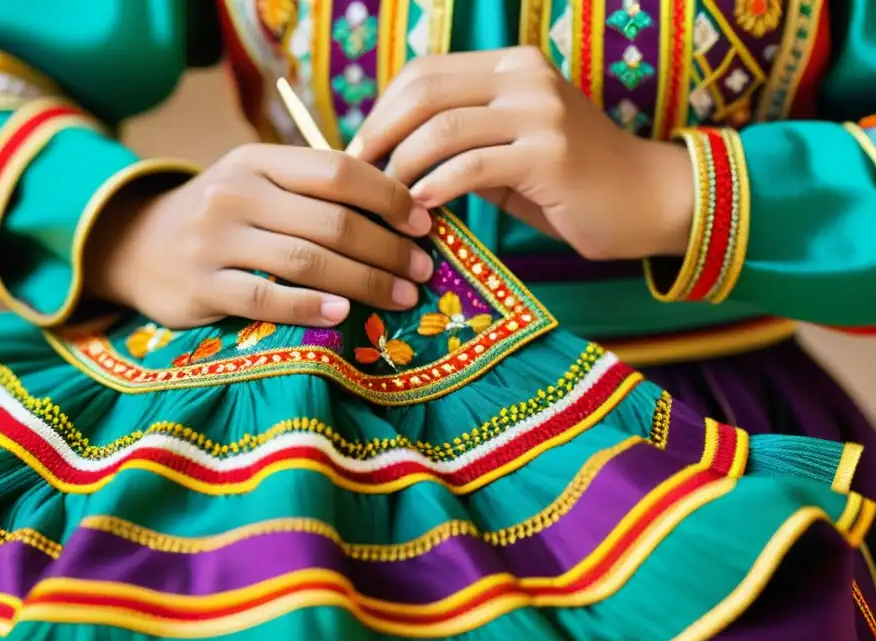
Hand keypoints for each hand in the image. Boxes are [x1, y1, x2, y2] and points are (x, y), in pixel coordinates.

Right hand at [84, 144, 432, 327]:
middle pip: (331, 220)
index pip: (337, 171)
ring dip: (364, 281)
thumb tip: (400, 210)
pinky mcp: (201, 285)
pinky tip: (342, 315)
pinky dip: (308, 307)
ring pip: (305, 260)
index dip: (389, 197)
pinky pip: (264, 298)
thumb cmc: (221, 217)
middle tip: (422, 272)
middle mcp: (236, 193)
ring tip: (400, 297)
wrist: (136, 245)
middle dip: (388, 249)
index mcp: (259, 160)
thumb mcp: (257, 184)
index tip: (424, 224)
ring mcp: (214, 240)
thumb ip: (311, 191)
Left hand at [347, 48, 693, 260]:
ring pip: (442, 128)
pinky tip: (422, 208)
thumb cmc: (570, 185)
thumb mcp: (510, 152)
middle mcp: (524, 77)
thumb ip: (460, 144)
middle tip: (358, 178)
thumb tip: (391, 159)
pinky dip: (438, 186)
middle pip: (423, 93)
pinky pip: (474, 165)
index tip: (359, 153)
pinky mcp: (551, 154)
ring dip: (402, 168)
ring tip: (388, 202)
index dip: (381, 111)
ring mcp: (540, 111)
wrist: (648, 199)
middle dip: (378, 136)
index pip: (423, 74)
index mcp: (511, 67)